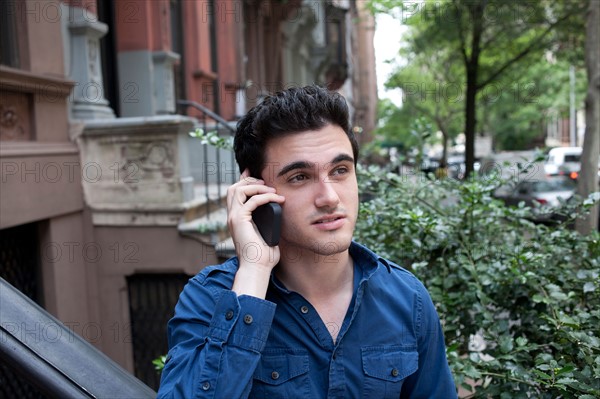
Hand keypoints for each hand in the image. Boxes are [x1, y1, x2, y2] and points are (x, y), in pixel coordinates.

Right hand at [227, 170, 284, 296]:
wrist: (257, 267)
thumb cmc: (263, 255)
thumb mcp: (266, 233)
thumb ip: (267, 222)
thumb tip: (278, 211)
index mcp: (236, 218)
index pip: (235, 193)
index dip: (244, 181)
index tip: (256, 174)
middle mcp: (232, 216)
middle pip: (234, 188)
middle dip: (249, 180)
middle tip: (265, 182)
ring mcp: (234, 218)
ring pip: (238, 190)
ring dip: (256, 186)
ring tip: (271, 190)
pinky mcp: (240, 221)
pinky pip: (250, 201)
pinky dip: (264, 197)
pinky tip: (275, 199)